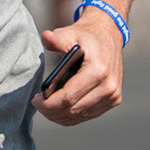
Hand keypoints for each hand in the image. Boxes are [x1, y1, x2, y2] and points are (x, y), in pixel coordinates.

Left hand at [32, 8, 123, 125]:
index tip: (36, 99)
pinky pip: (86, 115)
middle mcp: (109, 86)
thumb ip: (57, 39)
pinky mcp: (114, 100)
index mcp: (98, 71)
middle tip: (38, 103)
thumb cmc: (85, 36)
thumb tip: (46, 37)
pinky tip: (60, 107)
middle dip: (51, 110)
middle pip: (72, 110)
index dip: (48, 104)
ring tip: (47, 105)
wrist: (108, 35)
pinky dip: (70, 114)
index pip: (68, 98)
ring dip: (59, 115)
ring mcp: (112, 95)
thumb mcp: (70, 33)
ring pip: (78, 116)